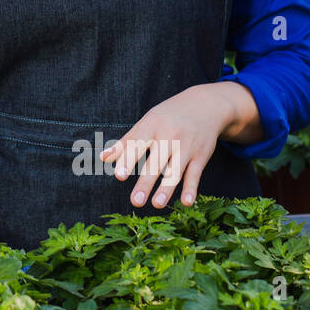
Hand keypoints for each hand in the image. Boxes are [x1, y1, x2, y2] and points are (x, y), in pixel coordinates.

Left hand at [97, 84, 241, 209]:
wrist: (206, 105)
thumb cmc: (168, 117)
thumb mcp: (147, 122)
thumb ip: (127, 142)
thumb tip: (103, 158)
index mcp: (152, 126)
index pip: (138, 144)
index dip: (128, 160)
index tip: (118, 176)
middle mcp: (170, 136)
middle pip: (156, 162)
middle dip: (146, 183)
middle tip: (135, 201)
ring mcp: (187, 147)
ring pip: (175, 171)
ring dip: (166, 189)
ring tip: (156, 204)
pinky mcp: (201, 156)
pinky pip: (195, 174)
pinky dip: (191, 189)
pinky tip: (186, 203)